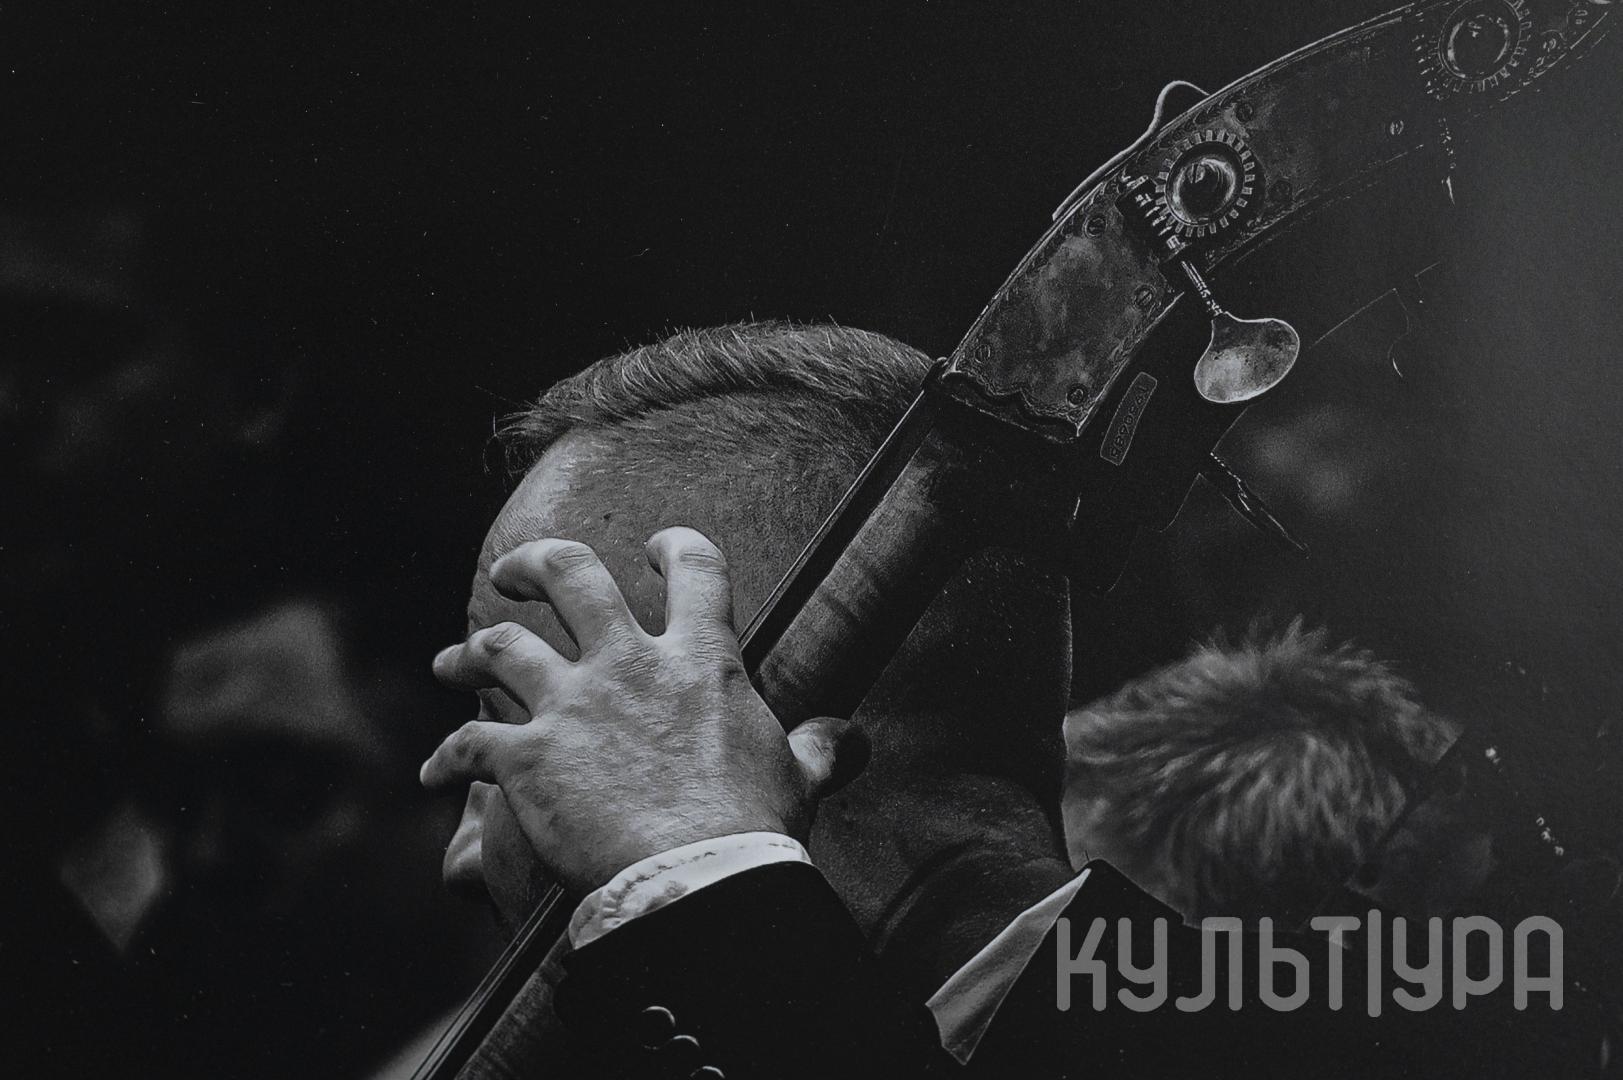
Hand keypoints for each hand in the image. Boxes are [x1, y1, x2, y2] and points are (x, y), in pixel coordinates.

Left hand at [420, 526, 866, 895]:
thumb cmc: (752, 831)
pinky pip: (468, 743)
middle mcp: (629, 664)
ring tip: (450, 662)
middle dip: (531, 564)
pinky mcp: (527, 758)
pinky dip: (445, 756)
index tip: (655, 547)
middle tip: (514, 573)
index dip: (673, 547)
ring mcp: (572, 706)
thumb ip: (818, 747)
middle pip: (568, 574)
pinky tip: (434, 771)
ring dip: (467, 653)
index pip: (694, 567)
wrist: (695, 883)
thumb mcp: (798, 778)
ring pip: (500, 648)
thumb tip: (849, 738)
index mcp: (700, 659)